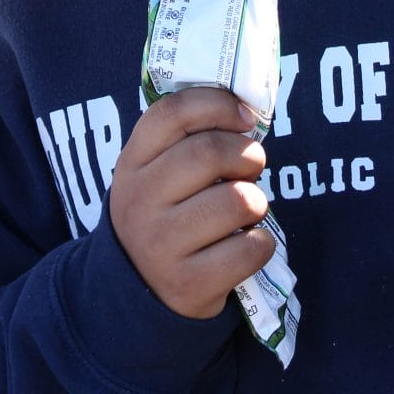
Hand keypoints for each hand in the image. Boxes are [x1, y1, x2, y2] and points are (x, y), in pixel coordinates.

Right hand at [108, 87, 274, 319]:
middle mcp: (140, 200)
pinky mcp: (189, 283)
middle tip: (252, 166)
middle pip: (209, 152)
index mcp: (132, 163)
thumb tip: (245, 110)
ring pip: (238, 201)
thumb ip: (188, 139)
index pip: (172, 113)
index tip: (244, 117)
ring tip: (245, 210)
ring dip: (257, 202)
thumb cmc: (166, 214)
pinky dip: (262, 244)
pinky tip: (244, 245)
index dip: (217, 104)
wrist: (140, 289)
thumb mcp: (156, 173)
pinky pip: (251, 249)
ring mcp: (161, 244)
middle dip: (247, 155)